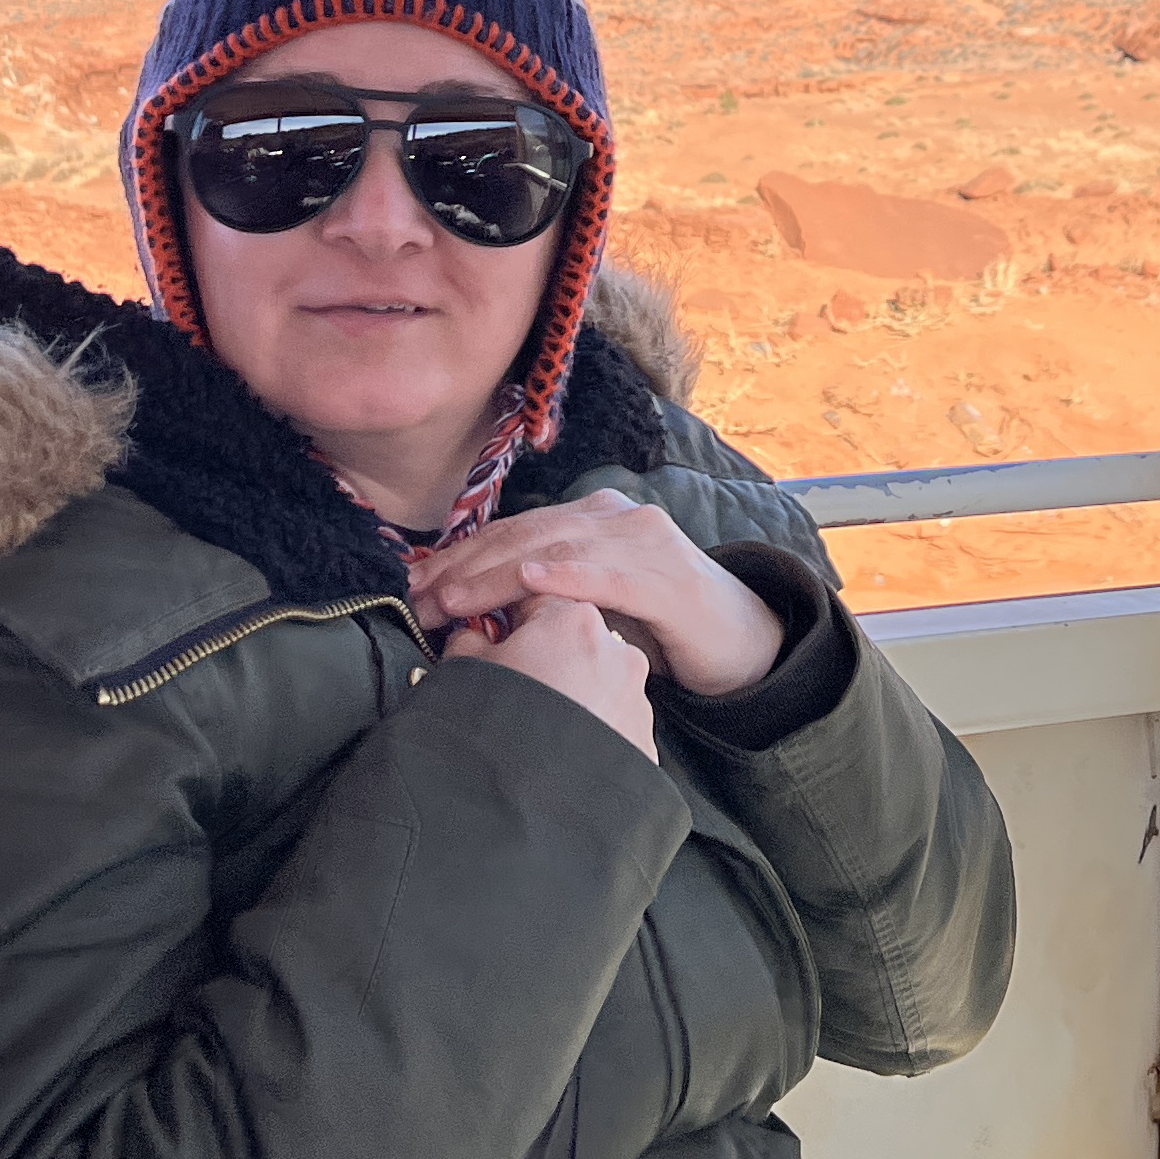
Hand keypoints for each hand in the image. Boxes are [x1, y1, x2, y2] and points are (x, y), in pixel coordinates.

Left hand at [409, 490, 784, 702]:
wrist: (743, 640)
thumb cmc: (660, 627)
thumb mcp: (594, 605)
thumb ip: (546, 600)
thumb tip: (472, 623)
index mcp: (593, 518)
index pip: (514, 531)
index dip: (461, 556)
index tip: (416, 585)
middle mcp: (615, 518)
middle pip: (525, 535)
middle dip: (465, 567)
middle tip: (420, 599)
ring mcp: (643, 543)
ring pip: (555, 550)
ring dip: (496, 576)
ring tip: (453, 600)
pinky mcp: (667, 578)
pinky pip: (606, 573)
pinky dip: (564, 575)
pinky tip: (529, 581)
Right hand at [441, 584, 657, 759]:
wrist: (526, 809)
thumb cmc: (493, 732)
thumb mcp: (464, 672)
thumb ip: (470, 641)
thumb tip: (475, 637)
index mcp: (571, 619)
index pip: (535, 597)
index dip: (506, 618)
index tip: (489, 641)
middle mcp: (616, 651)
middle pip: (571, 640)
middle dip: (542, 657)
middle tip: (509, 689)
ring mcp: (635, 698)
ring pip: (596, 683)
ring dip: (571, 695)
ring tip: (535, 730)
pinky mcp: (643, 741)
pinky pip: (611, 724)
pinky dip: (589, 731)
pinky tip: (561, 754)